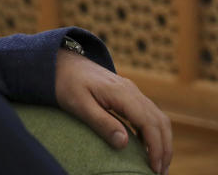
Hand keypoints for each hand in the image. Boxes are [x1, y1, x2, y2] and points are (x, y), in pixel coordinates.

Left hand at [55, 49, 171, 173]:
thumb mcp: (78, 105)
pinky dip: (154, 131)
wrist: (61, 62)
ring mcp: (131, 91)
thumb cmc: (66, 83)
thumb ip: (101, 122)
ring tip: (158, 164)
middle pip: (160, 121)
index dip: (156, 147)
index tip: (154, 168)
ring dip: (162, 141)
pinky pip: (148, 114)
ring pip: (158, 117)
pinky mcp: (127, 94)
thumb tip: (124, 143)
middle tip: (160, 172)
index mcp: (121, 92)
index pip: (149, 123)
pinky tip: (147, 147)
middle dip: (164, 148)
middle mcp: (131, 90)